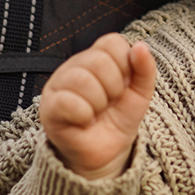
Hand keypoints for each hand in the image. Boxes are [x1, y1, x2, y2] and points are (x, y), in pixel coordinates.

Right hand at [39, 34, 156, 179]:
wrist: (106, 152)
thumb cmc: (119, 117)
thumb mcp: (140, 93)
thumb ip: (145, 69)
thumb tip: (141, 46)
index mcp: (97, 57)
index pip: (112, 42)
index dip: (125, 65)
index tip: (124, 86)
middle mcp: (75, 66)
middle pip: (98, 60)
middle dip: (114, 87)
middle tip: (110, 102)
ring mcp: (59, 85)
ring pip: (81, 79)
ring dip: (99, 103)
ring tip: (97, 112)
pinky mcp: (49, 107)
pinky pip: (67, 101)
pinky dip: (84, 114)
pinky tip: (85, 121)